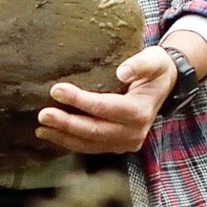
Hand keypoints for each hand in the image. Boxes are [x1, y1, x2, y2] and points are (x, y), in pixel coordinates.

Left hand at [38, 41, 190, 155]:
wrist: (165, 85)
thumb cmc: (156, 69)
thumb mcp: (153, 59)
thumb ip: (139, 64)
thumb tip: (121, 71)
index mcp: (140, 111)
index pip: (104, 108)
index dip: (79, 100)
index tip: (56, 90)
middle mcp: (134, 133)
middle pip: (94, 131)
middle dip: (66, 124)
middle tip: (42, 115)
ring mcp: (126, 143)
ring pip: (90, 144)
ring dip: (64, 138)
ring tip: (41, 129)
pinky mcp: (118, 145)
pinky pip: (92, 147)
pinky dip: (71, 143)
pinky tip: (54, 136)